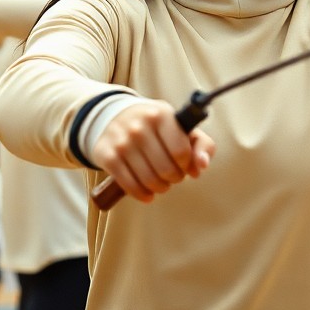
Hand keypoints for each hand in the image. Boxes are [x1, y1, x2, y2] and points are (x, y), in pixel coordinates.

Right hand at [91, 101, 216, 202]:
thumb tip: (202, 166)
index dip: (186, 165)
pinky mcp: (107, 156)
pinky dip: (142, 194)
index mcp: (162, 114)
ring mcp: (121, 141)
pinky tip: (147, 193)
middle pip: (166, 169)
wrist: (116, 118)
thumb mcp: (181, 128)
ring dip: (160, 188)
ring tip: (161, 183)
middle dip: (174, 178)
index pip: (181, 151)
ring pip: (149, 180)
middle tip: (172, 175)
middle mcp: (139, 126)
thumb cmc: (157, 127)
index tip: (183, 164)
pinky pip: (130, 186)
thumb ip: (202, 145)